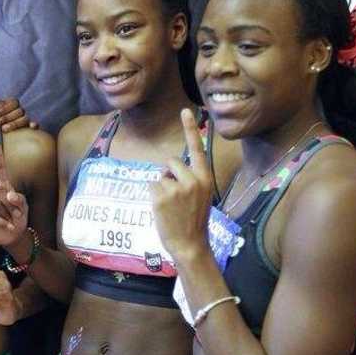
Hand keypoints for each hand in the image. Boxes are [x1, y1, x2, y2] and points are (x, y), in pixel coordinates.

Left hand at [0, 98, 37, 131]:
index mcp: (13, 106)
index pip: (14, 102)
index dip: (5, 108)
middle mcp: (20, 113)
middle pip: (19, 111)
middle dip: (6, 117)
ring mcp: (26, 122)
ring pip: (25, 119)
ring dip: (14, 123)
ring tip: (4, 129)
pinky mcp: (30, 131)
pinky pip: (35, 126)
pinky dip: (34, 125)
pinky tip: (31, 127)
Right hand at [0, 144, 28, 247]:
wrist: (14, 236)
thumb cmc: (19, 218)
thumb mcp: (24, 207)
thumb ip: (19, 199)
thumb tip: (8, 195)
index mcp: (4, 187)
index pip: (0, 170)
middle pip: (2, 192)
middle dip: (12, 205)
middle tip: (16, 215)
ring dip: (8, 215)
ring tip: (10, 221)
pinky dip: (1, 222)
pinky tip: (7, 226)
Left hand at [150, 109, 213, 259]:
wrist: (190, 244)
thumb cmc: (193, 220)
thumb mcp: (200, 196)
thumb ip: (190, 179)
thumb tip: (171, 167)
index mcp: (205, 178)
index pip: (198, 148)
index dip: (190, 128)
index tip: (186, 110)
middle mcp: (193, 180)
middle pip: (171, 162)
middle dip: (168, 175)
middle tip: (176, 198)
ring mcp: (177, 188)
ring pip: (159, 176)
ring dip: (160, 188)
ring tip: (171, 206)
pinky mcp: (161, 196)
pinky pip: (150, 186)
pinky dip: (153, 197)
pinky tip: (163, 210)